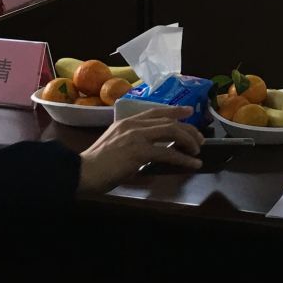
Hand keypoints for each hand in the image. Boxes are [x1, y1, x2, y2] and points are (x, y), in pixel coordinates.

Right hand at [76, 106, 204, 194]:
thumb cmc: (97, 163)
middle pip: (169, 121)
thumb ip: (132, 140)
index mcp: (127, 121)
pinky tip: (192, 164)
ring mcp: (137, 136)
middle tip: (199, 139)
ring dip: (188, 141)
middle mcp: (134, 124)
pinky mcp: (140, 152)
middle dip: (188, 129)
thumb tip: (151, 148)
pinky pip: (169, 153)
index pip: (156, 111)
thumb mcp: (116, 143)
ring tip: (197, 151)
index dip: (175, 110)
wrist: (83, 171)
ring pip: (172, 132)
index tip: (189, 111)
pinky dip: (184, 159)